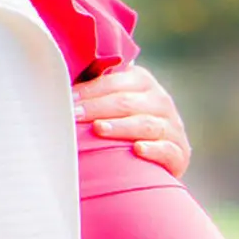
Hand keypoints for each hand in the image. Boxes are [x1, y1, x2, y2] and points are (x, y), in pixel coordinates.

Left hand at [73, 65, 192, 177]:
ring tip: (99, 130)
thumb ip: (94, 91)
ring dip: (121, 127)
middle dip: (98, 108)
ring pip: (147, 124)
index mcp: (143, 83)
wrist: (156, 158)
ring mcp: (173, 127)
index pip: (115, 82)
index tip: (67, 101)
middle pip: (128, 102)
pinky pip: (168, 149)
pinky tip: (137, 150)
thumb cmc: (121, 126)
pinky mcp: (180, 152)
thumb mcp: (111, 104)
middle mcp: (161, 102)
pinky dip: (153, 149)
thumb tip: (57, 80)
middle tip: (74, 116)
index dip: (90, 91)